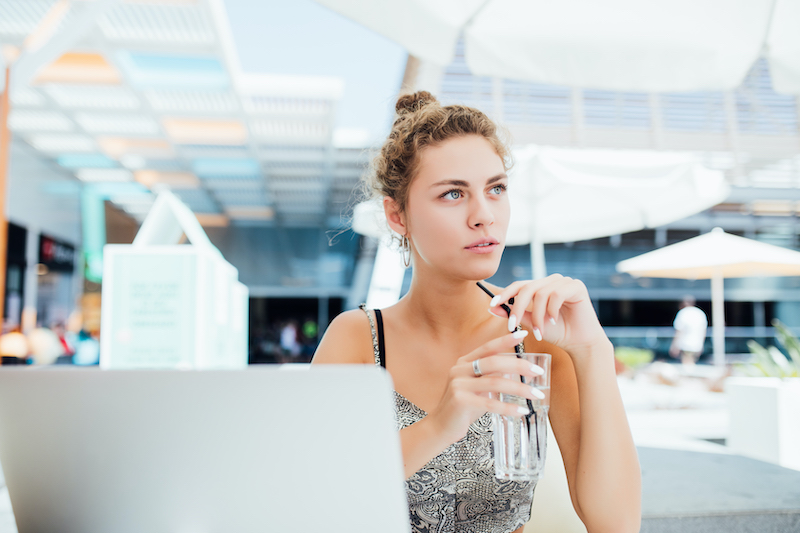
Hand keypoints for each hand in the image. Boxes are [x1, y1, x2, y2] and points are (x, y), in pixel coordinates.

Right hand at [427, 330, 544, 441]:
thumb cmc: (463, 408)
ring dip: (520, 388)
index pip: (488, 348)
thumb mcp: (479, 388)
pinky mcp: (460, 400)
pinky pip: (490, 403)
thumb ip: (495, 378)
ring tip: (537, 394)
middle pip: (494, 362)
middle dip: (519, 365)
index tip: (524, 334)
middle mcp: (459, 369)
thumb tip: (524, 373)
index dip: (505, 340)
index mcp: (464, 362)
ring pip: (496, 382)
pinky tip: (522, 410)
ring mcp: (458, 384)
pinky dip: (509, 407)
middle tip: (538, 371)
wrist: (441, 427)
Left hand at [488, 274, 608, 356]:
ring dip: (537, 316)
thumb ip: (515, 314)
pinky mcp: (576, 286)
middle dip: (517, 308)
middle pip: (527, 288)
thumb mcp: (532, 323)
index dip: (504, 293)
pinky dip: (551, 310)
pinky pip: (556, 294)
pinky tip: (553, 322)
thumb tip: (492, 308)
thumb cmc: (558, 333)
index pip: (519, 285)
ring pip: (541, 293)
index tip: (492, 304)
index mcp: (541, 287)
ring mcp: (565, 282)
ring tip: (540, 332)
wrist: (580, 343)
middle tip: (512, 326)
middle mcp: (552, 281)